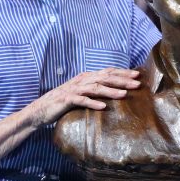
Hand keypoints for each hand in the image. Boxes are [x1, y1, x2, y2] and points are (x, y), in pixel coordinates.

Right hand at [25, 68, 140, 127]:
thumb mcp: (82, 92)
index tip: (137, 75)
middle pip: (105, 78)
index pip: (108, 72)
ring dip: (110, 91)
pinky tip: (103, 107)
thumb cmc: (64, 101)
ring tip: (124, 94)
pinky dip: (93, 103)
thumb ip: (95, 89)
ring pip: (95, 88)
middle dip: (122, 80)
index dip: (123, 73)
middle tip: (137, 83)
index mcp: (87, 77)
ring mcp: (74, 89)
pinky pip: (82, 101)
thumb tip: (114, 90)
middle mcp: (82, 80)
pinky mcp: (67, 99)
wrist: (42, 108)